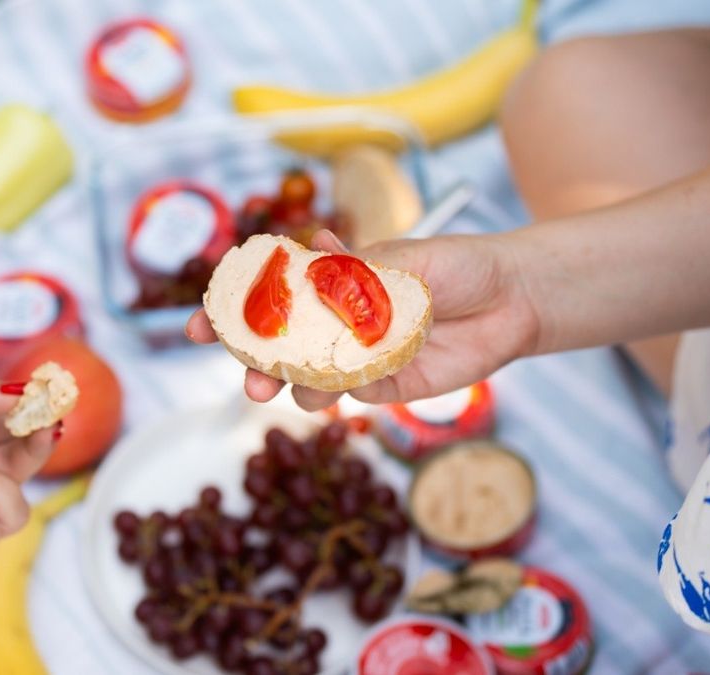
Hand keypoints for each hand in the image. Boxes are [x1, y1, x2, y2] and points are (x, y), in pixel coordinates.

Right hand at [186, 230, 539, 409]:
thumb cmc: (452, 264)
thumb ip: (355, 271)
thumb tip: (316, 252)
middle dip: (253, 365)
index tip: (198, 327)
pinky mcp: (383, 386)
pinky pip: (349, 393)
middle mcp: (332, 321)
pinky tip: (353, 381)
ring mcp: (354, 356)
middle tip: (250, 381)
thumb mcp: (400, 259)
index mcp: (325, 281)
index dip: (227, 312)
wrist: (511, 300)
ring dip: (297, 387)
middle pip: (275, 347)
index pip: (265, 296)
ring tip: (308, 388)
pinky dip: (343, 390)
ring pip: (306, 379)